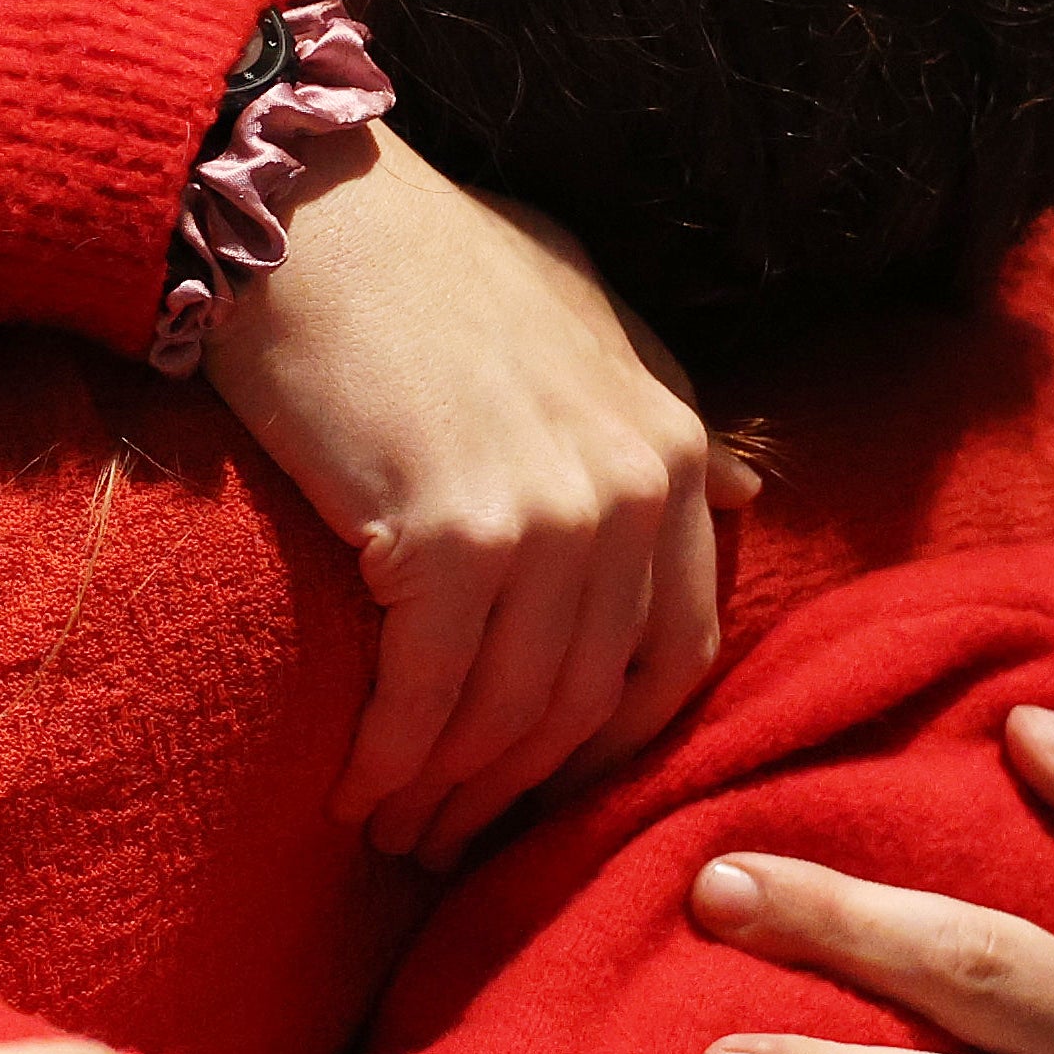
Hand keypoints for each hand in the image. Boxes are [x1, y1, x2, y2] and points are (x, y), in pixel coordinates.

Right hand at [211, 129, 748, 857]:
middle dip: (516, 793)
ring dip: (446, 797)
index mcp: (673, 448)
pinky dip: (387, 762)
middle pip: (586, 705)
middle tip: (450, 842)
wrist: (306, 211)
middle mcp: (631, 491)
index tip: (545, 791)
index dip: (610, 748)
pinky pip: (427, 696)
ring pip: (510, 717)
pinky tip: (350, 792)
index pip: (676, 654)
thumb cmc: (428, 260)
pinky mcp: (450, 538)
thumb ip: (664, 404)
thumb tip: (747, 494)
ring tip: (392, 834)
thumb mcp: (584, 313)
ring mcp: (548, 518)